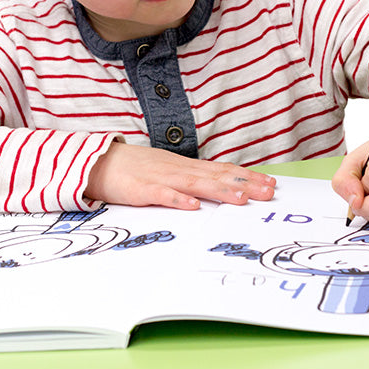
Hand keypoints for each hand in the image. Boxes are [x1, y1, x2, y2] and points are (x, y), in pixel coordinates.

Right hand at [84, 141, 275, 209]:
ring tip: (241, 198)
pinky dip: (177, 200)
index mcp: (184, 166)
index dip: (246, 176)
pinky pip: (161, 195)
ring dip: (219, 190)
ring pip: (194, 184)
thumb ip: (189, 180)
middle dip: (244, 183)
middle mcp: (177, 169)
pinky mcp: (141, 190)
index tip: (270, 183)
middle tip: (269, 191)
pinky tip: (192, 206)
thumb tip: (215, 190)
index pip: (221, 170)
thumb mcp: (167, 171)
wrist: (98, 162)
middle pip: (215, 176)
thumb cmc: (134, 169)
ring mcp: (160, 178)